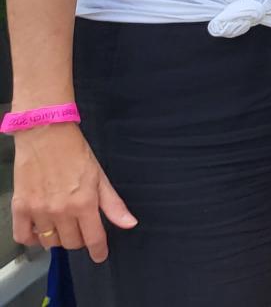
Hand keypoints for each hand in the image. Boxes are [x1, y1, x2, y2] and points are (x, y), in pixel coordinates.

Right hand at [10, 124, 135, 261]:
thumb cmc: (76, 153)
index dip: (98, 251)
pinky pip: (23, 237)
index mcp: (84, 203)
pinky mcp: (20, 207)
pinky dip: (32, 239)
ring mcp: (38, 210)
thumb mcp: (100, 177)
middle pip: (71, 243)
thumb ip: (113, 204)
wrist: (46, 135)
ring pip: (49, 242)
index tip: (99, 256)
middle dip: (79, 240)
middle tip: (81, 228)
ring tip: (62, 225)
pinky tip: (40, 230)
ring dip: (58, 238)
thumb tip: (130, 224)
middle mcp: (61, 211)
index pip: (93, 239)